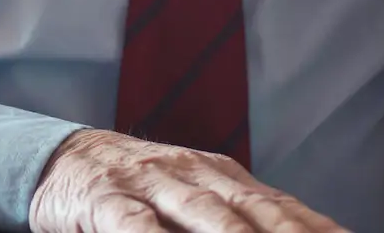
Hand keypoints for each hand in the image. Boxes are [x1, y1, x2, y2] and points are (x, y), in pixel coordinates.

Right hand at [29, 128, 349, 231]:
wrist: (66, 157)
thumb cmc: (142, 191)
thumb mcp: (195, 199)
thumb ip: (239, 217)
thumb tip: (298, 228)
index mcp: (224, 178)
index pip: (282, 208)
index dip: (317, 229)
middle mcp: (196, 175)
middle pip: (253, 213)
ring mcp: (153, 184)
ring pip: (203, 214)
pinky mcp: (108, 200)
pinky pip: (135, 225)